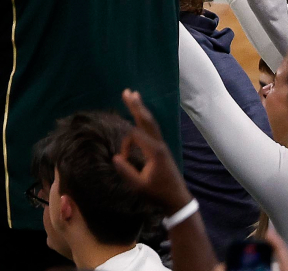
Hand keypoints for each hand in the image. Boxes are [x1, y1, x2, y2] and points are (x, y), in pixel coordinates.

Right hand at [114, 89, 192, 213]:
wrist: (177, 200)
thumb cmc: (158, 193)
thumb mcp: (139, 186)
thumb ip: (126, 171)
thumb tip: (116, 157)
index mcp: (154, 152)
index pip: (134, 136)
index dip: (124, 145)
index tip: (122, 160)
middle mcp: (159, 145)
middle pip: (146, 121)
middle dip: (136, 106)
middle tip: (127, 91)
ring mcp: (162, 146)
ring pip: (150, 123)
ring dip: (141, 109)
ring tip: (133, 95)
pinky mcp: (161, 149)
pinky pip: (151, 129)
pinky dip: (144, 118)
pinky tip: (141, 114)